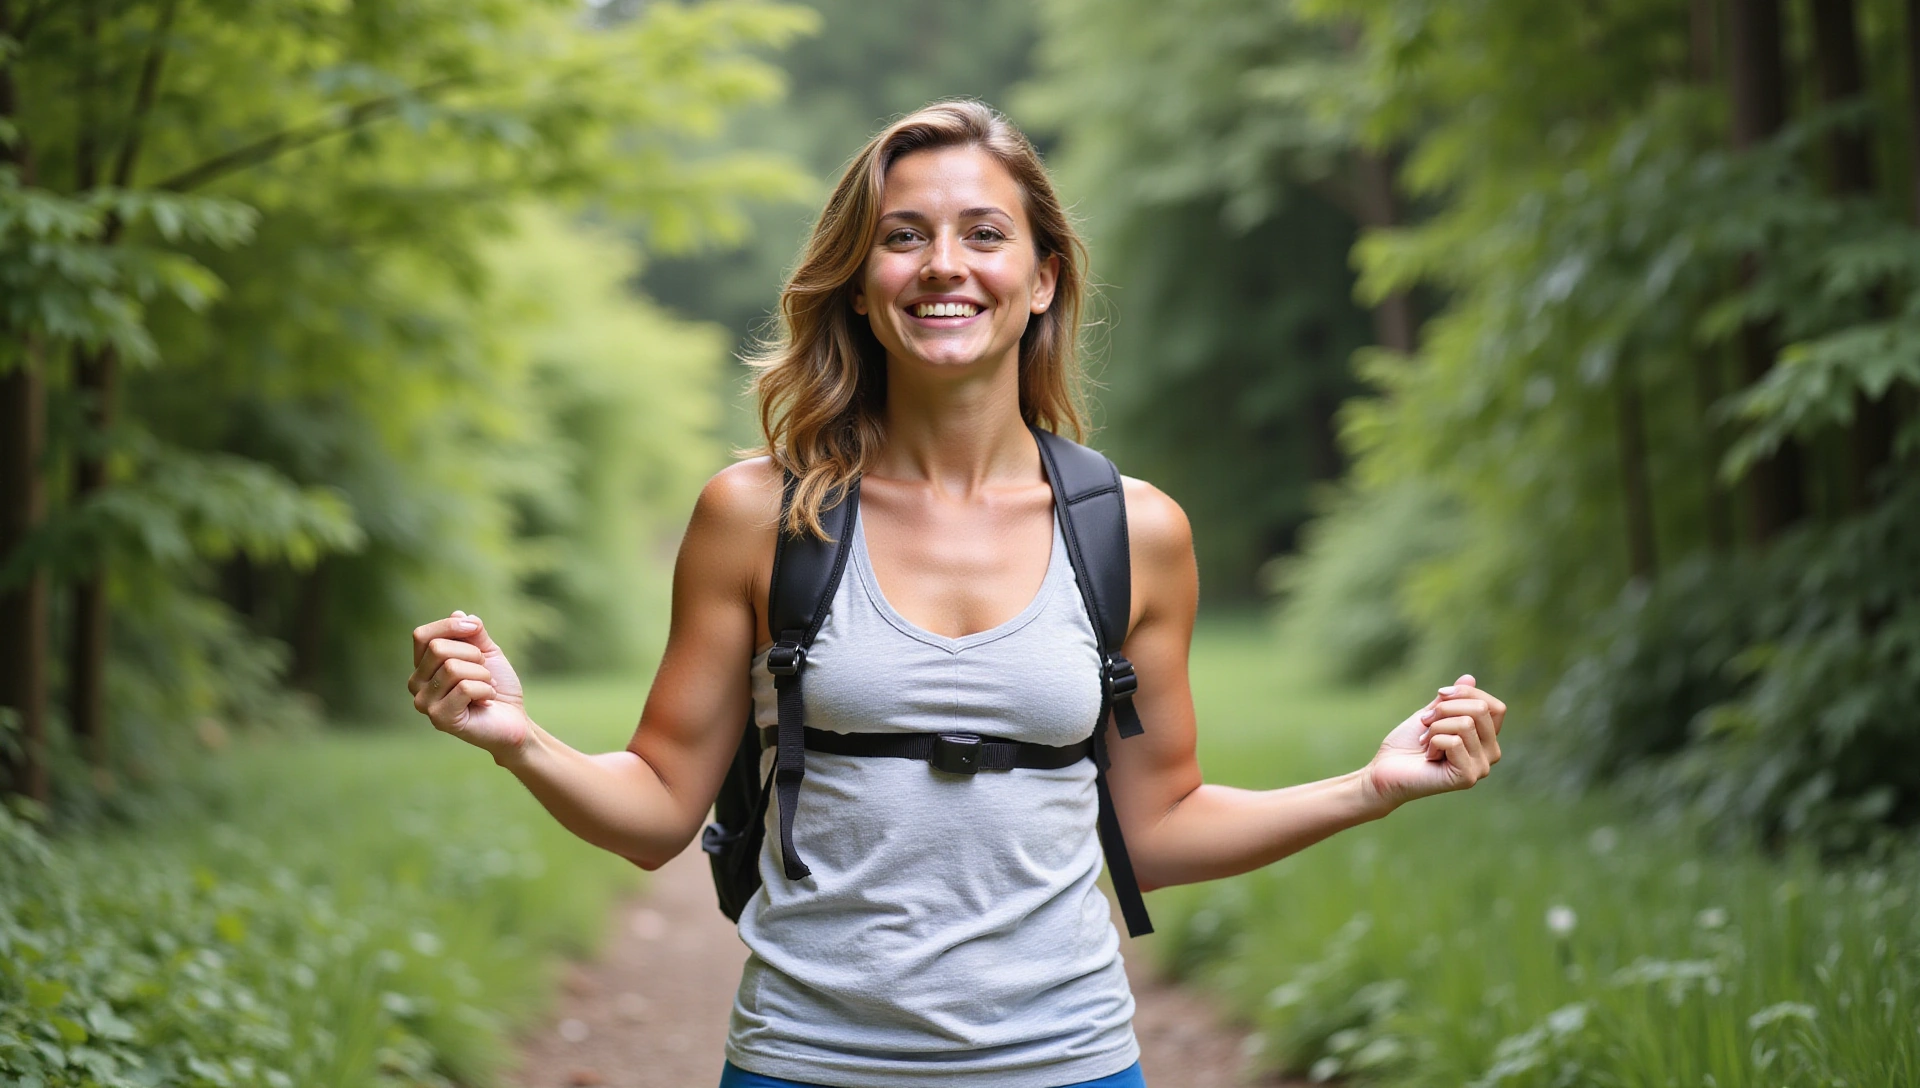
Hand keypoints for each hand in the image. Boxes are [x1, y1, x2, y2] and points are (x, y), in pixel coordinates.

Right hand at [408, 610, 530, 758]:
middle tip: (484, 672)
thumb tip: (459, 614)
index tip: (475, 629)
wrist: (514, 720)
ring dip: (482, 675)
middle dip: (473, 654)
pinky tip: (487, 701)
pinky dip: (486, 690)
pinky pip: (464, 688)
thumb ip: (473, 633)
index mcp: (423, 666)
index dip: (450, 626)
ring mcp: (424, 704)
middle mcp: (416, 685)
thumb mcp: (487, 652)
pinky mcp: (440, 718)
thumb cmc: (497, 686)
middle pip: (438, 649)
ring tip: (486, 688)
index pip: (422, 636)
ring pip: (452, 668)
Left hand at [1362, 673, 1505, 811]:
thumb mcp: (1433, 714)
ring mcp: (1481, 767)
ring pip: (1465, 724)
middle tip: (1425, 723)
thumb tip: (1469, 677)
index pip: (1495, 707)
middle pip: (1481, 710)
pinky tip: (1428, 756)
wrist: (1385, 769)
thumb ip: (1453, 699)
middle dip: (1445, 709)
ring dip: (1435, 727)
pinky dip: (1433, 742)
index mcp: (1486, 738)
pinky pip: (1454, 741)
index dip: (1467, 694)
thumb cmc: (1408, 744)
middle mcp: (1491, 754)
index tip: (1440, 695)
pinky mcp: (1467, 777)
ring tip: (1425, 742)